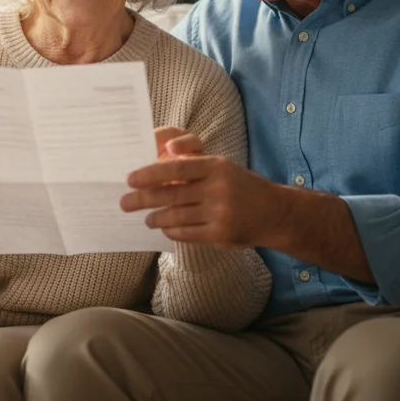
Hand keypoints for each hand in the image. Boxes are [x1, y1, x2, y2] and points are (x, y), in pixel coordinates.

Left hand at [122, 128, 279, 247]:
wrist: (274, 212)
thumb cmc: (240, 186)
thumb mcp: (222, 168)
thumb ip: (193, 167)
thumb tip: (155, 172)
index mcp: (216, 166)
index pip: (176, 167)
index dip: (150, 173)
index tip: (130, 179)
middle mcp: (218, 188)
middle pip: (171, 193)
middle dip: (142, 199)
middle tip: (125, 203)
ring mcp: (220, 212)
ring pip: (176, 216)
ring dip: (156, 218)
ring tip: (147, 218)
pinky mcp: (221, 234)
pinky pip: (187, 233)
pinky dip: (172, 231)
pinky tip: (165, 228)